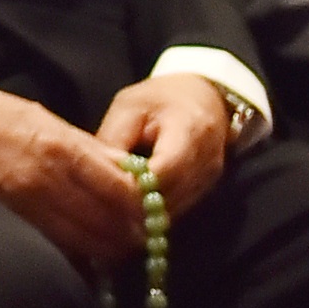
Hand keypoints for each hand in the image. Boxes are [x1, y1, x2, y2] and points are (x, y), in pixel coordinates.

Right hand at [0, 85, 145, 266]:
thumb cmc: (6, 118)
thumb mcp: (52, 121)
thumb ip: (92, 150)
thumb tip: (131, 173)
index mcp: (63, 150)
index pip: (119, 190)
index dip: (144, 206)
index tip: (155, 209)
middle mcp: (48, 181)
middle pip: (107, 223)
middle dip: (131, 233)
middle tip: (145, 235)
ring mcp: (30, 205)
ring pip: (85, 241)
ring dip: (108, 247)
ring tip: (120, 245)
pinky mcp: (15, 220)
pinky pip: (58, 245)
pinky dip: (79, 250)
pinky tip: (89, 248)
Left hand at [96, 71, 241, 217]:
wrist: (201, 97)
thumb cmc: (159, 99)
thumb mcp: (129, 107)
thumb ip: (114, 140)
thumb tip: (97, 174)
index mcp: (190, 129)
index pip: (165, 170)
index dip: (135, 184)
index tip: (108, 188)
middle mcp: (207, 158)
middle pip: (169, 195)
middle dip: (136, 203)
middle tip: (104, 203)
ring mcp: (210, 177)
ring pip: (173, 208)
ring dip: (145, 210)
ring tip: (115, 202)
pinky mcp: (207, 188)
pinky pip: (178, 207)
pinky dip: (155, 208)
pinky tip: (134, 201)